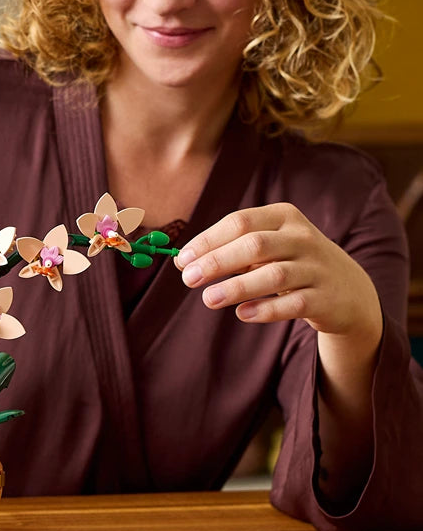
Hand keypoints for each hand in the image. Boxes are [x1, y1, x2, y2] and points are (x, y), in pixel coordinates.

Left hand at [175, 203, 383, 501]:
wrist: (349, 291)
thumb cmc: (292, 264)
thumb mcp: (269, 246)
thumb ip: (232, 248)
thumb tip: (184, 260)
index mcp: (283, 216)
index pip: (240, 222)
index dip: (208, 240)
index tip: (181, 260)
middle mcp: (302, 238)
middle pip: (254, 245)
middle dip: (217, 261)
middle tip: (188, 279)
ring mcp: (317, 268)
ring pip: (273, 275)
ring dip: (237, 287)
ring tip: (207, 299)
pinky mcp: (326, 299)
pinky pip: (293, 304)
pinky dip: (266, 309)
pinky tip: (242, 314)